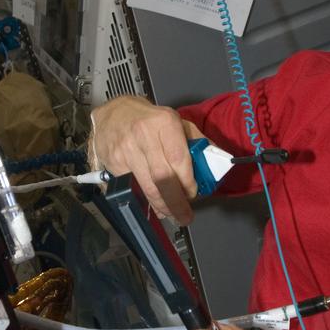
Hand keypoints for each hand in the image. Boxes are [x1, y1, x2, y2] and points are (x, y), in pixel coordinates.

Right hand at [89, 95, 203, 223]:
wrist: (114, 113)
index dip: (187, 182)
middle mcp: (144, 135)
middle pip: (163, 177)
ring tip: (171, 214)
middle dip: (176, 202)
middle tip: (184, 216)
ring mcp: (126, 150)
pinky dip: (145, 199)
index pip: (179, 159)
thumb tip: (215, 163)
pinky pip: (133, 187)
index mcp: (165, 123)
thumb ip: (196, 141)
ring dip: (162, 205)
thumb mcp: (176, 121)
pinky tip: (154, 204)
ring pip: (147, 187)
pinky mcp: (113, 162)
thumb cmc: (149, 119)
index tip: (193, 194)